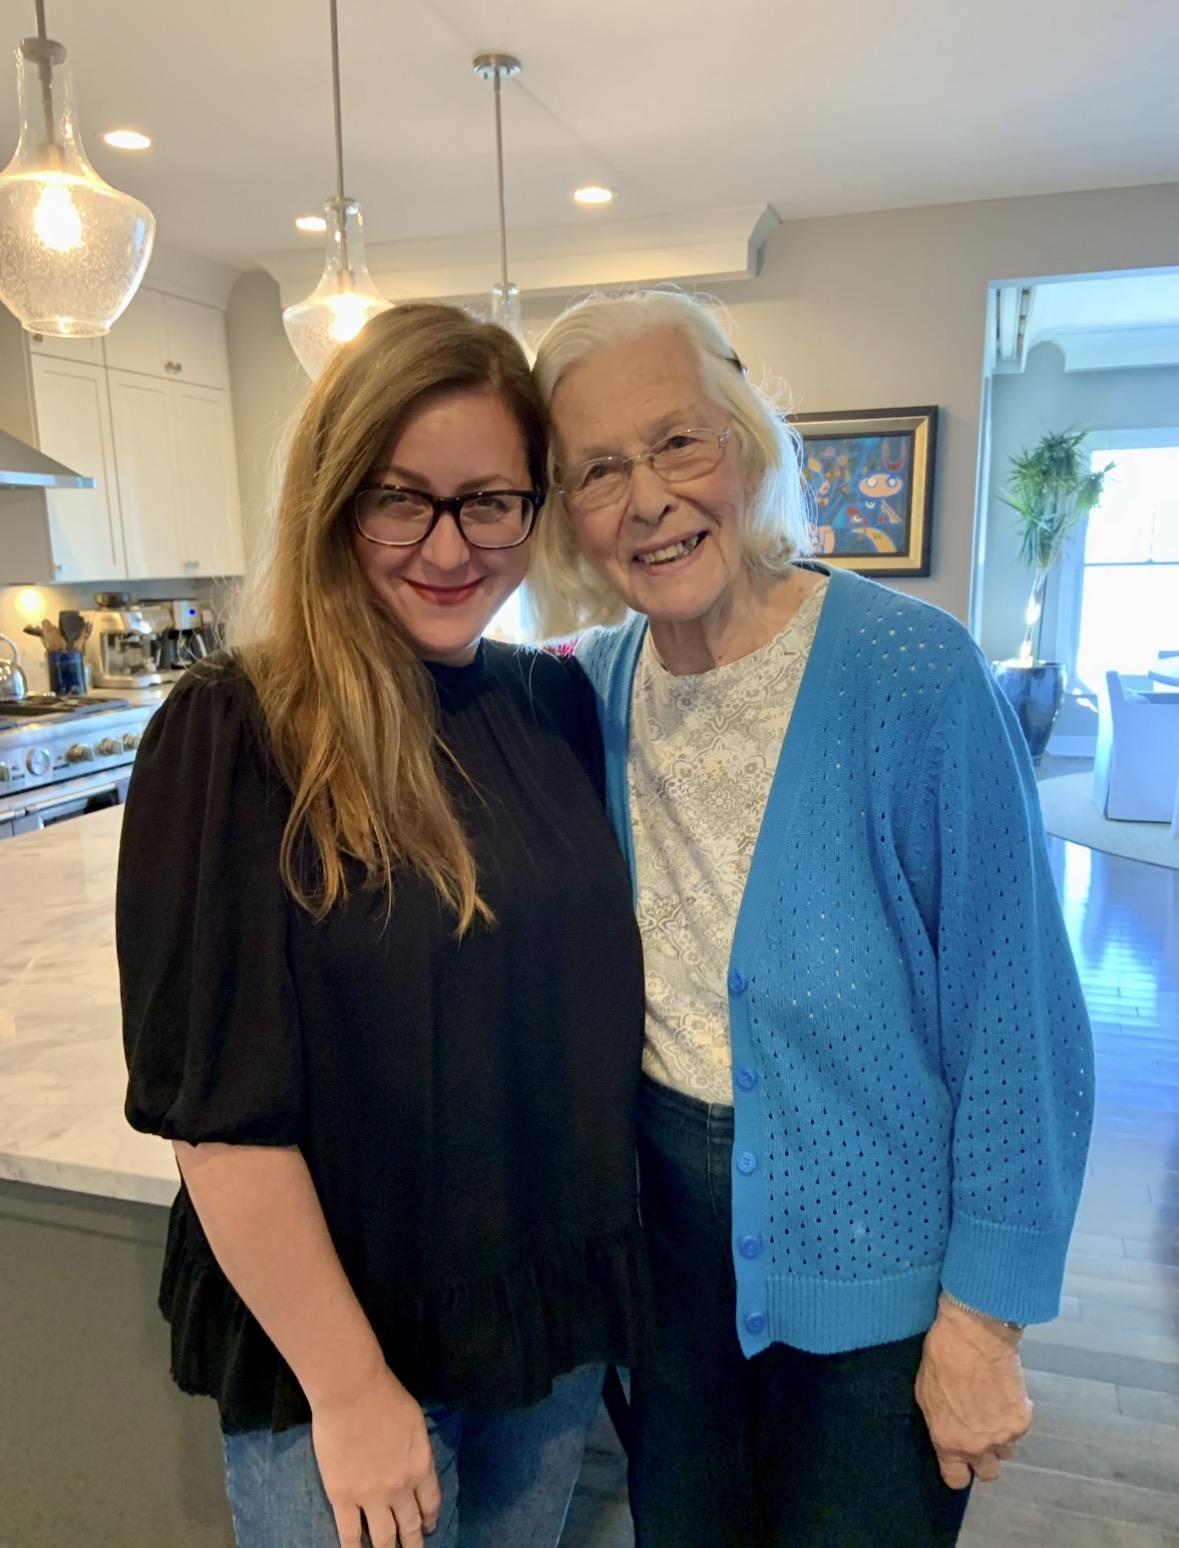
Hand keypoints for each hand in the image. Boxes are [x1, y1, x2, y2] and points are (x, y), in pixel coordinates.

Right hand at [310, 1365, 441, 1546]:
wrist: (352, 1391)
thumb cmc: (385, 1395)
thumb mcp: (416, 1421)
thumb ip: (417, 1448)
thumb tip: (415, 1462)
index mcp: (421, 1466)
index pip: (431, 1503)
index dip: (430, 1519)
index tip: (428, 1527)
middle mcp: (401, 1488)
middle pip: (410, 1526)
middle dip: (413, 1543)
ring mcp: (371, 1496)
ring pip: (383, 1537)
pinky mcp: (343, 1497)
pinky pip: (349, 1534)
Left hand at [915, 1294, 1031, 1488]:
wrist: (974, 1334)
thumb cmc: (941, 1358)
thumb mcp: (925, 1395)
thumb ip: (940, 1424)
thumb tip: (948, 1433)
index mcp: (950, 1442)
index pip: (956, 1480)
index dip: (958, 1472)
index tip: (958, 1463)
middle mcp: (979, 1446)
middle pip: (988, 1474)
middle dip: (983, 1460)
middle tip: (978, 1437)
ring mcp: (1004, 1435)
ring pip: (1006, 1451)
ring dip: (1000, 1439)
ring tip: (991, 1412)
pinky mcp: (1023, 1419)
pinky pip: (1018, 1430)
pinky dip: (1013, 1417)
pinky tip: (1003, 1396)